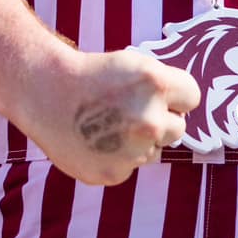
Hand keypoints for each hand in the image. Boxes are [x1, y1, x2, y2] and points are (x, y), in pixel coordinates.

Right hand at [31, 49, 198, 186]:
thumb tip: (189, 111)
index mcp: (156, 84)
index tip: (157, 93)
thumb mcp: (134, 63)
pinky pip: (131, 167)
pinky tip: (96, 141)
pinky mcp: (114, 174)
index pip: (192, 98)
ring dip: (139, 142)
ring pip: (154, 151)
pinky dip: (118, 158)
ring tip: (109, 124)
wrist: (45, 94)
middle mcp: (149, 120)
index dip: (175, 95)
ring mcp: (132, 152)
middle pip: (178, 128)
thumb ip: (166, 87)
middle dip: (160, 120)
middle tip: (128, 110)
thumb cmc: (93, 74)